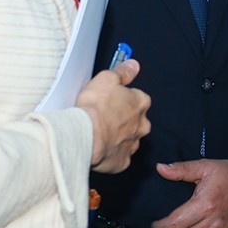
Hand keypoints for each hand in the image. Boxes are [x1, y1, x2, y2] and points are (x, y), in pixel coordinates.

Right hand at [76, 59, 150, 173]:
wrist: (86, 135)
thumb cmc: (96, 107)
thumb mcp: (107, 79)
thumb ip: (122, 72)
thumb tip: (133, 66)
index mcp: (140, 103)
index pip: (137, 98)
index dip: (123, 100)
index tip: (111, 101)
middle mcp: (142, 124)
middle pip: (136, 120)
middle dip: (123, 120)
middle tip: (105, 119)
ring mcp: (133, 144)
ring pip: (129, 139)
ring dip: (118, 137)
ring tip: (100, 134)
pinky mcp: (122, 161)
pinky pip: (119, 157)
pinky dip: (111, 154)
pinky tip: (100, 149)